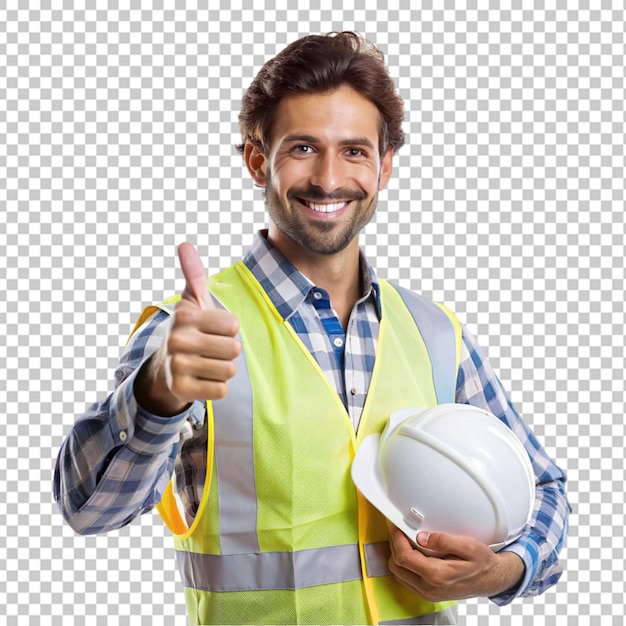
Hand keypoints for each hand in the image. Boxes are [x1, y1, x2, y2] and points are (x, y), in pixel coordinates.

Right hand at [135, 243, 240, 414]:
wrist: (165, 368)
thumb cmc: (189, 330)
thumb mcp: (192, 301)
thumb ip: (194, 274)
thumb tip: (184, 244)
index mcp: (185, 316)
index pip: (234, 326)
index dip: (229, 330)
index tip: (213, 330)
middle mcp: (178, 340)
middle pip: (234, 349)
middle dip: (228, 351)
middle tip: (210, 350)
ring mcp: (178, 366)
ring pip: (229, 371)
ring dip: (223, 369)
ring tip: (206, 364)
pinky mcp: (181, 390)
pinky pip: (220, 390)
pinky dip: (216, 387)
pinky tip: (202, 380)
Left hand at [387, 525, 524, 601]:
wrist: (492, 580)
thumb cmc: (482, 563)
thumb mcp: (468, 546)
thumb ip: (444, 541)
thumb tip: (422, 537)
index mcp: (437, 575)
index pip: (404, 557)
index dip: (396, 539)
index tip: (396, 526)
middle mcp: (429, 587)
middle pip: (396, 566)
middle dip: (395, 546)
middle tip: (400, 530)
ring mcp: (427, 593)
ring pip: (398, 574)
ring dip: (398, 555)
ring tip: (406, 540)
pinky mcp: (428, 593)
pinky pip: (406, 579)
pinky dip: (404, 565)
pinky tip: (412, 552)